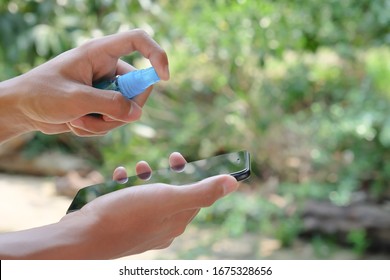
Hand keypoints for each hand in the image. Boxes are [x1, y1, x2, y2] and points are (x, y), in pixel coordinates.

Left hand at [0, 30, 168, 140]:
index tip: (164, 77)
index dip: (156, 55)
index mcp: (100, 53)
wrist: (22, 110)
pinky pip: (114, 120)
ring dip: (104, 123)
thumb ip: (109, 105)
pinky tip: (77, 123)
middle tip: (103, 118)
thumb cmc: (40, 94)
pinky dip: (98, 128)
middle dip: (122, 109)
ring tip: (78, 120)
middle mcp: (107, 68)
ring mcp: (105, 88)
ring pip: (126, 110)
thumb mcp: (75, 99)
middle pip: (138, 87)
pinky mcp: (102, 105)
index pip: (138, 41)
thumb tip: (136, 113)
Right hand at [61, 152, 238, 258]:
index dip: (190, 174)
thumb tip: (233, 183)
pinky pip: (129, 202)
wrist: (83, 237)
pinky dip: (126, 186)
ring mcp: (141, 228)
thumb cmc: (127, 216)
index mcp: (177, 221)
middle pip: (172, 195)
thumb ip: (202, 191)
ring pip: (150, 197)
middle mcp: (161, 227)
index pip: (194, 195)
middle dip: (166, 174)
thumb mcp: (168, 198)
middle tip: (159, 160)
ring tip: (136, 168)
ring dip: (146, 178)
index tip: (177, 157)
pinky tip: (119, 176)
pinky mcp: (122, 225)